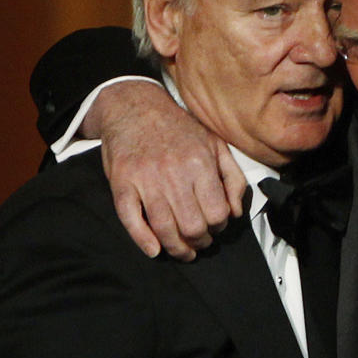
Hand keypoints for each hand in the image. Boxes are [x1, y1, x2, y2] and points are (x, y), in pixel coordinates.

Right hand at [88, 81, 247, 259]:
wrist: (135, 106)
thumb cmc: (178, 128)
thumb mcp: (215, 144)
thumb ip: (232, 177)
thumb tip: (236, 212)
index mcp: (199, 163)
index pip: (217, 213)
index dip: (219, 227)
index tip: (214, 227)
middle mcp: (173, 173)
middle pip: (193, 226)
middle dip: (200, 241)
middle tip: (199, 241)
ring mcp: (145, 179)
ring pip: (165, 229)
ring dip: (177, 248)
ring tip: (182, 251)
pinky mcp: (122, 183)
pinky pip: (131, 220)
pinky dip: (143, 240)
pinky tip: (154, 250)